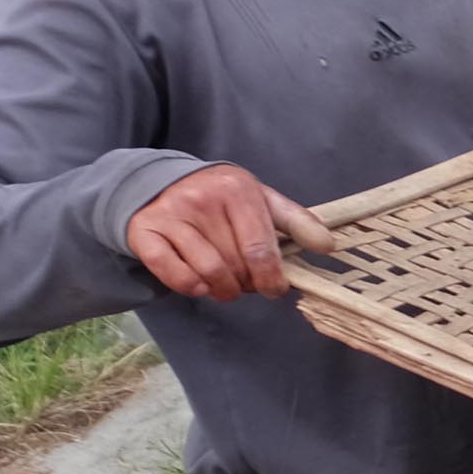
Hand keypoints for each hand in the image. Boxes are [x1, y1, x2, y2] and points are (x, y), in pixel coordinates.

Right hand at [127, 164, 338, 299]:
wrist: (157, 182)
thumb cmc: (219, 198)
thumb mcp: (260, 200)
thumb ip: (296, 221)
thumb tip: (328, 246)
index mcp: (237, 190)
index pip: (261, 248)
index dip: (272, 278)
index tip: (274, 289)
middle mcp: (201, 199)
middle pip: (236, 264)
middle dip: (248, 284)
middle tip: (247, 282)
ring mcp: (170, 215)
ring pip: (208, 272)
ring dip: (223, 290)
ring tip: (227, 287)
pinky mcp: (145, 231)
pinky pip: (171, 272)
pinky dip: (191, 287)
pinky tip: (200, 286)